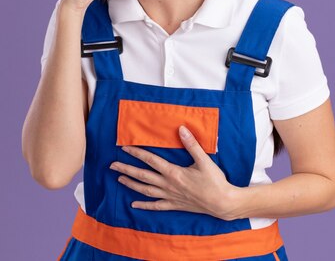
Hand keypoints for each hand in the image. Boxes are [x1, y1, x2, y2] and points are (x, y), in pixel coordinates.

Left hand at [109, 125, 239, 220]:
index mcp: (174, 173)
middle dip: (126, 170)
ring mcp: (170, 196)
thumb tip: (181, 129)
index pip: (150, 161)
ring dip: (131, 184)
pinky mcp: (175, 205)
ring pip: (145, 190)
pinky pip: (156, 206)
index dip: (137, 153)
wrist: (223, 203)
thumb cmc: (215, 181)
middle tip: (112, 166)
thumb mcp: (204, 160)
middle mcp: (168, 185)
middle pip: (143, 176)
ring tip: (119, 180)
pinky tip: (134, 204)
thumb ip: (191, 144)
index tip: (124, 148)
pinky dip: (144, 205)